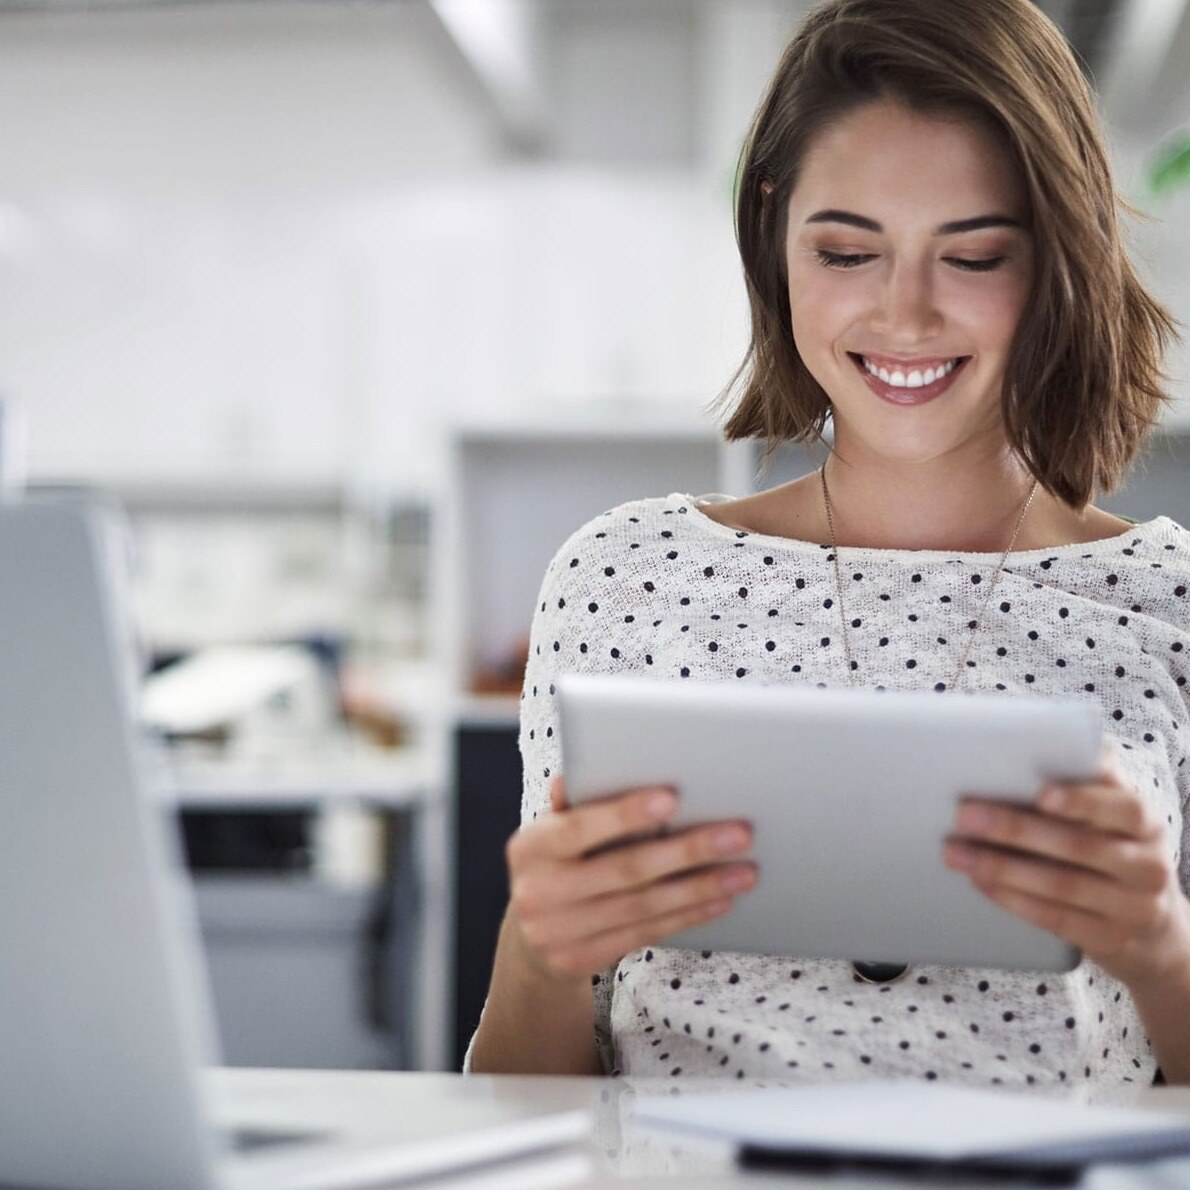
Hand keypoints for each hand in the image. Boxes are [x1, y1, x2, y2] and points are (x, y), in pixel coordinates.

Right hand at [503, 775, 756, 980]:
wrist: (530, 938)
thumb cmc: (557, 863)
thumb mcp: (553, 831)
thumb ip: (576, 804)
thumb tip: (590, 765)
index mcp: (530, 847)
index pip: (579, 827)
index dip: (625, 814)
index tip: (672, 798)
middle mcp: (538, 892)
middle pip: (625, 870)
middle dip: (688, 850)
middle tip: (739, 834)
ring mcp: (557, 933)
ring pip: (643, 907)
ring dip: (701, 887)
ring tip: (744, 871)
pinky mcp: (581, 961)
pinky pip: (645, 933)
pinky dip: (688, 915)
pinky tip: (720, 899)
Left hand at [943, 756, 1189, 989]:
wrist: (1149, 922)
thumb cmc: (1113, 846)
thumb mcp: (1112, 814)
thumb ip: (1087, 781)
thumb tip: (1041, 735)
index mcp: (1147, 823)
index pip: (1123, 807)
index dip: (1083, 801)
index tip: (1041, 794)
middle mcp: (1148, 866)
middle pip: (1079, 846)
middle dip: (1015, 829)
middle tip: (965, 816)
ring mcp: (1133, 907)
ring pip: (1061, 885)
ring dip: (1000, 867)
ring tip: (957, 853)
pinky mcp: (1110, 938)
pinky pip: (1056, 918)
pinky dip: (1012, 899)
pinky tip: (980, 882)